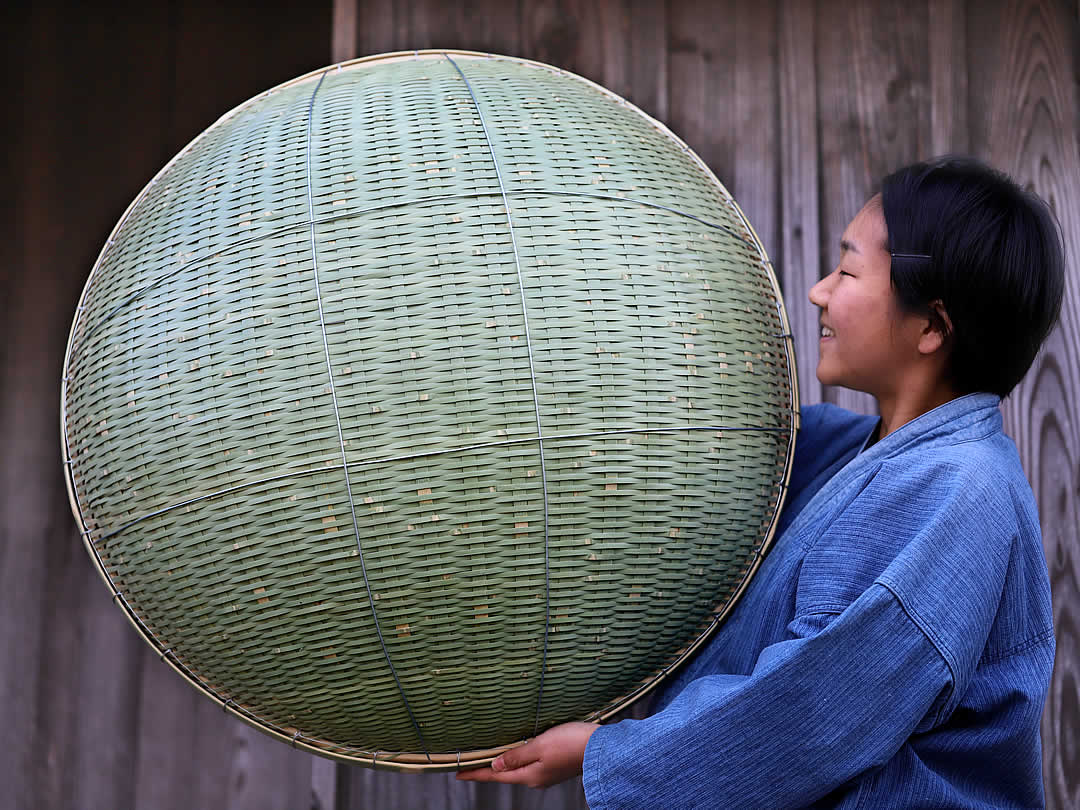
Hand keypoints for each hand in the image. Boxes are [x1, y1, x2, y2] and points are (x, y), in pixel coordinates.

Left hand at [455, 721, 599, 788]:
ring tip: (489, 755)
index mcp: (529, 776)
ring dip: (503, 762)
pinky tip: (517, 751)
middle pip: (505, 774)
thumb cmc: (572, 743)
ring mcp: (547, 774)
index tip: (457, 773)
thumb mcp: (539, 746)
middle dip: (487, 769)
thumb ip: (516, 756)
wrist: (603, 748)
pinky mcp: (556, 766)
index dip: (475, 773)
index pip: (495, 776)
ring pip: (518, 768)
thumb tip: (495, 766)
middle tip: (470, 762)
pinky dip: (518, 758)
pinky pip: (530, 763)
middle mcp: (536, 778)